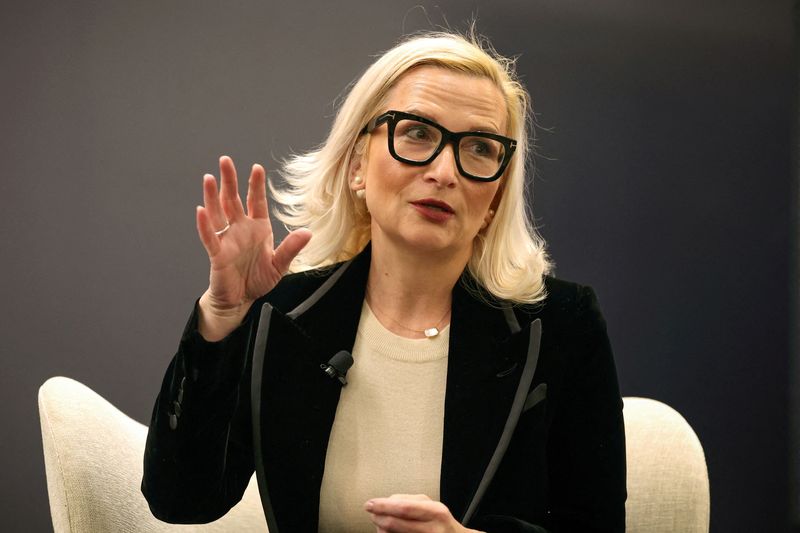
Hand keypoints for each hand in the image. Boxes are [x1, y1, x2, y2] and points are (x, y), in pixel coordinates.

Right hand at [196, 156, 310, 339]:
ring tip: (209, 178)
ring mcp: (227, 239)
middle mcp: (240, 229)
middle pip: (233, 200)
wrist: (241, 300)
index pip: (256, 202)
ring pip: (218, 213)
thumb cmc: (258, 280)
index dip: (255, 185)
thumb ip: (291, 248)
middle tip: (225, 160)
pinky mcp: (217, 254)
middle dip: (229, 180)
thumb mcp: (280, 265)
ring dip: (213, 196)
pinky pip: (210, 237)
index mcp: (257, 228)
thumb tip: (307, 233)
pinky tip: (201, 210)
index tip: (256, 168)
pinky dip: (204, 224)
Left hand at [365, 494, 481, 532]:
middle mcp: (432, 530)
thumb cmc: (441, 522)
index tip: (370, 503)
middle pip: (395, 524)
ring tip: (380, 522)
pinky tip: (388, 532)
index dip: (383, 506)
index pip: (404, 508)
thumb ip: (409, 500)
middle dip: (378, 517)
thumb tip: (386, 502)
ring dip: (380, 529)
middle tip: (371, 512)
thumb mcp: (431, 505)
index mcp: (436, 513)